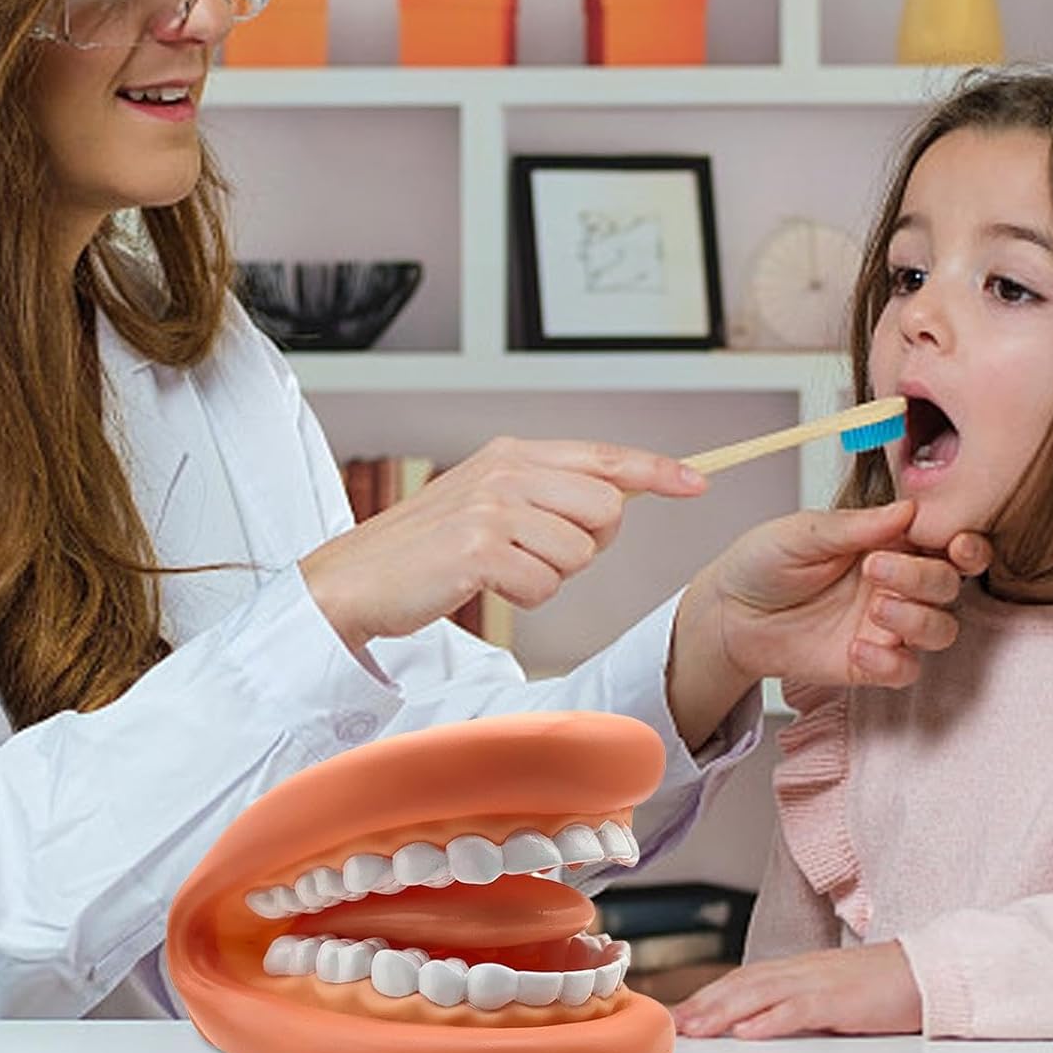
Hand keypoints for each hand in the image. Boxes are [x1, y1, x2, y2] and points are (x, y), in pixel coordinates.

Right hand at [301, 437, 707, 652]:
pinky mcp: (479, 548)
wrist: (355, 579)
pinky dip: (523, 598)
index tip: (697, 482)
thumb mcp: (488, 502)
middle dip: (587, 545)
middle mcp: (506, 471)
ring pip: (579, 554)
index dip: (656, 471)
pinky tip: (486, 587)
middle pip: (606, 511)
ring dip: (549, 576)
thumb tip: (619, 498)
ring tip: (501, 570)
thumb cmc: (425, 549)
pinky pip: (545, 587)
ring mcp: (492, 508)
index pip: (603, 457)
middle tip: (536, 554)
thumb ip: (548, 492)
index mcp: (511, 454)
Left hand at [667, 500, 989, 749]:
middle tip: (875, 569)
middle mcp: (896, 584)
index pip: (944, 541)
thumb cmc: (762, 562)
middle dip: (924, 578)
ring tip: (876, 610)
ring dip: (918, 620)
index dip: (962, 543)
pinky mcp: (872, 663)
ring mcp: (886, 625)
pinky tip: (858, 650)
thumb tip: (909, 509)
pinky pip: (907, 670)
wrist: (729, 612)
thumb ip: (855, 526)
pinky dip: (892, 662)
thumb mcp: (801, 534)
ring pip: (941, 629)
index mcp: (885, 543)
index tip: (952, 542)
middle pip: (947, 585)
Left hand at [671, 942, 922, 1038]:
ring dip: (722, 1011)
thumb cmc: (881, 989)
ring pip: (760, 994)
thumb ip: (796, 1006)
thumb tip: (761, 1025)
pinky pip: (799, 1010)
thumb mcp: (830, 998)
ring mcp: (819, 982)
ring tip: (696, 1028)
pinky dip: (769, 1020)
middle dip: (704, 1005)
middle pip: (741, 985)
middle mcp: (800, 970)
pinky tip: (747, 1032)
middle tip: (674, 1025)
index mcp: (796, 970)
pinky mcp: (841, 999)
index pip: (741, 981)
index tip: (680, 1014)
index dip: (707, 996)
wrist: (927, 974)